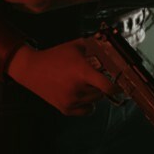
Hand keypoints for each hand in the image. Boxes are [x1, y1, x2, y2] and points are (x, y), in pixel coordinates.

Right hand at [7, 40, 121, 115]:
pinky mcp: (65, 109)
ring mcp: (70, 101)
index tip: (122, 84)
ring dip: (94, 93)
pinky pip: (88, 110)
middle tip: (95, 75)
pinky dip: (88, 104)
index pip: (107, 86)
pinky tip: (80, 92)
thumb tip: (114, 42)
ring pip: (96, 100)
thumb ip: (95, 44)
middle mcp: (77, 88)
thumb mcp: (76, 46)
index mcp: (81, 71)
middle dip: (102, 84)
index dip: (118, 87)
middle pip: (102, 92)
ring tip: (83, 82)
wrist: (32, 70)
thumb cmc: (56, 55)